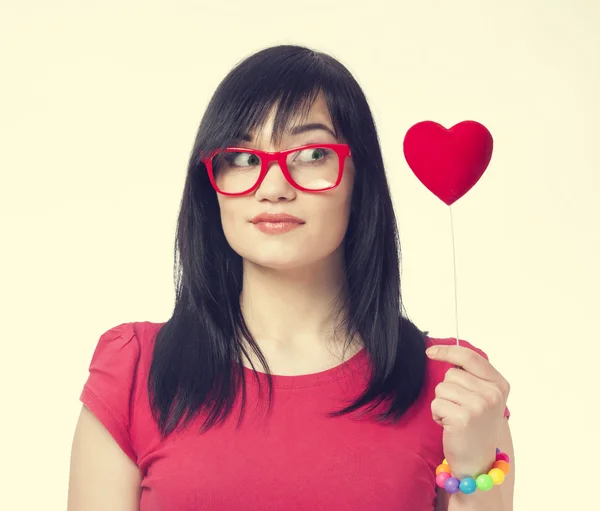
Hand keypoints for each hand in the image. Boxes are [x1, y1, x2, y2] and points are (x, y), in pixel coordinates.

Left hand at [426, 344, 509, 478]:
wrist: (478, 462)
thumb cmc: (476, 426)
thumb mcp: (484, 397)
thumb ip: (472, 376)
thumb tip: (443, 352)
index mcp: (499, 384)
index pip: (470, 357)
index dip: (447, 351)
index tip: (430, 351)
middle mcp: (492, 394)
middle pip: (451, 374)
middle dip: (448, 390)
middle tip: (460, 409)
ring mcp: (479, 406)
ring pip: (441, 388)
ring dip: (442, 403)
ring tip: (455, 418)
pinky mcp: (463, 418)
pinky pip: (436, 404)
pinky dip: (437, 415)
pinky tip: (450, 426)